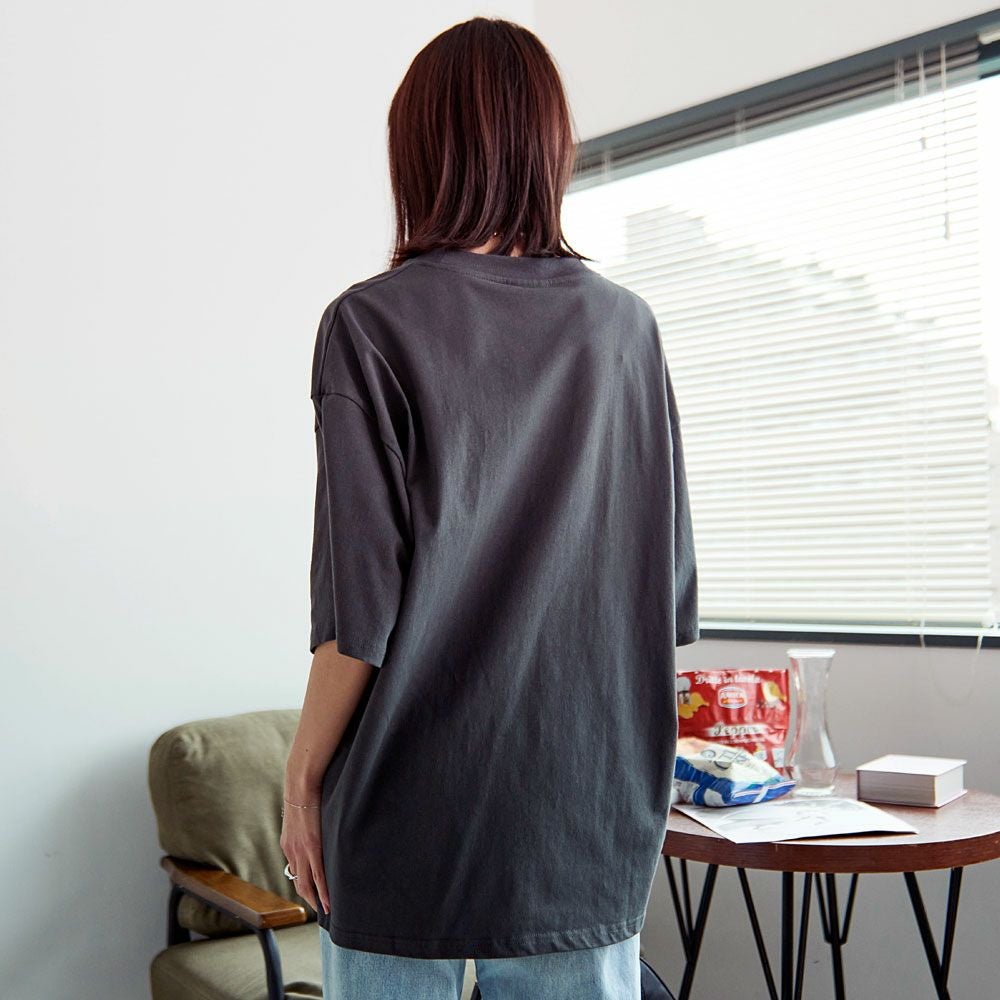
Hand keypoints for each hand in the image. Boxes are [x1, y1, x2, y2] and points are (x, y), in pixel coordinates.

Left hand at [279, 792, 329, 915]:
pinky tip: (328, 902)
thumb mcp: (300, 815)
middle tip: (320, 910)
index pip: (296, 872)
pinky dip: (323, 892)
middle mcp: (292, 852)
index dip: (304, 885)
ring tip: (326, 911)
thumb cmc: (304, 794)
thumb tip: (313, 827)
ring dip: (316, 900)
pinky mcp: (312, 848)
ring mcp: (301, 852)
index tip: (313, 894)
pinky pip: (318, 876)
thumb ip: (305, 826)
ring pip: (308, 884)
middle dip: (309, 899)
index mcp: (289, 845)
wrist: (301, 785)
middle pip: (300, 884)